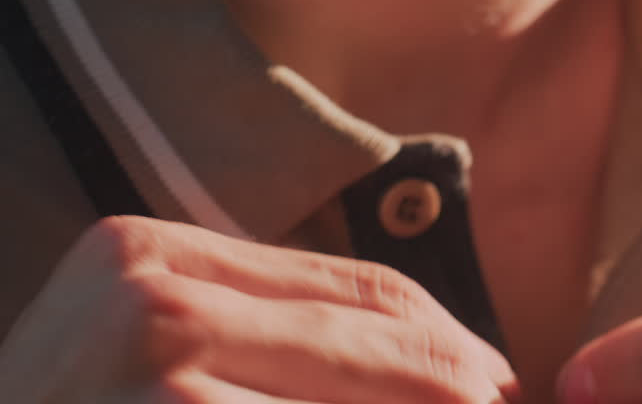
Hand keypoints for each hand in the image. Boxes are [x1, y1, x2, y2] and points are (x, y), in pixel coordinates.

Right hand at [0, 216, 518, 403]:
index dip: (447, 335)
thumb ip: (260, 330)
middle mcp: (151, 298)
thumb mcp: (144, 348)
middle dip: (461, 392)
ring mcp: (156, 373)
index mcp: (152, 252)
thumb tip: (433, 359)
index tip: (497, 375)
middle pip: (379, 342)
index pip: (357, 283)